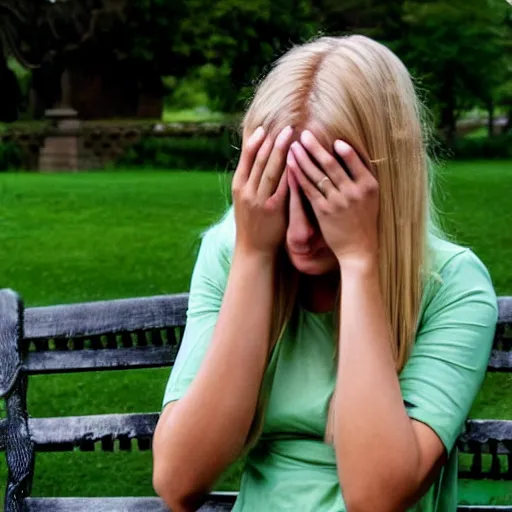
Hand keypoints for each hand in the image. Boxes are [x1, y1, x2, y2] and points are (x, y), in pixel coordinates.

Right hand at [232, 125, 293, 256]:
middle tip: (284, 126)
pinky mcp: (273, 208)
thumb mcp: (244, 200)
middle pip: (260, 160)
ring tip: (290, 135)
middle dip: (272, 141)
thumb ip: (250, 181)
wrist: (253, 249)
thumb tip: (258, 160)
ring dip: (280, 150)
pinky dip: (289, 170)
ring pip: (270, 169)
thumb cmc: (252, 223)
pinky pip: (282, 185)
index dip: (255, 141)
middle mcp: (247, 190)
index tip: (264, 128)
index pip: (246, 158)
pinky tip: (296, 158)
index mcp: (238, 185)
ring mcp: (259, 199)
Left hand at [287, 130, 378, 265]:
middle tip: (304, 134)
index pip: (355, 160)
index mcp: (369, 185)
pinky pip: (309, 189)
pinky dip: (299, 176)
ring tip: (293, 146)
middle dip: (316, 148)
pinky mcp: (323, 211)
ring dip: (303, 158)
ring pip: (317, 175)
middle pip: (332, 164)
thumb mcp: (371, 198)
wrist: (358, 249)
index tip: (333, 138)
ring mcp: (338, 201)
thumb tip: (349, 154)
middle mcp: (354, 191)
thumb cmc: (364, 222)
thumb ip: (362, 178)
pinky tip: (291, 165)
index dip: (343, 149)